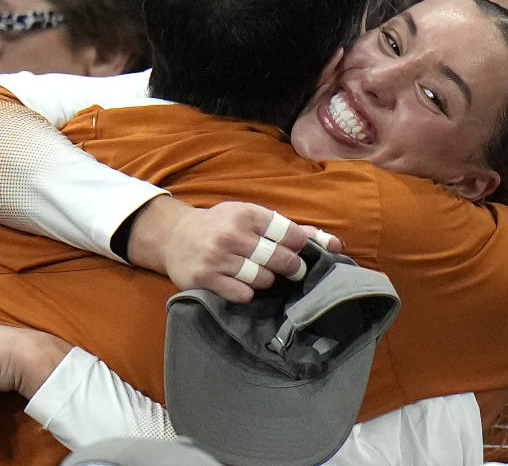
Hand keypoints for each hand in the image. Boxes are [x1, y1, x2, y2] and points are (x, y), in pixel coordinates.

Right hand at [128, 196, 343, 302]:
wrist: (173, 236)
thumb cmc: (221, 225)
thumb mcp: (251, 217)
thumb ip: (290, 229)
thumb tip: (334, 242)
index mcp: (245, 213)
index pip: (289, 233)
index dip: (299, 246)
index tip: (297, 251)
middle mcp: (231, 234)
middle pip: (279, 258)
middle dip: (290, 267)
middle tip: (290, 269)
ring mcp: (217, 258)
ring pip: (262, 279)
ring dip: (266, 280)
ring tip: (258, 273)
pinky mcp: (205, 279)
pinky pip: (242, 294)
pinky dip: (247, 292)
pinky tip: (240, 282)